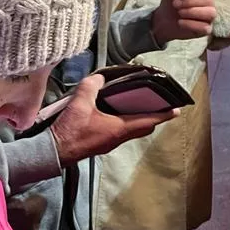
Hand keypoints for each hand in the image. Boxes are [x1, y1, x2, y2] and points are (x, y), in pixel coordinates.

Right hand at [50, 74, 178, 166]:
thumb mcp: (80, 102)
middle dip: (153, 117)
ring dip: (138, 120)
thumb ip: (91, 86)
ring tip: (139, 106)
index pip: (149, 120)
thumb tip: (99, 78)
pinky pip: (119, 132)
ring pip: (131, 131)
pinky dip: (124, 123)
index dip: (164, 115)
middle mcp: (118, 138)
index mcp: (120, 128)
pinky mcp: (100, 144)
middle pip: (143, 128)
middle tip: (158, 105)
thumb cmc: (70, 130)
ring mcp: (110, 143)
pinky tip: (115, 113)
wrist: (53, 151)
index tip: (176, 110)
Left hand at [152, 0, 216, 45]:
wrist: (164, 19)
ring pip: (211, 13)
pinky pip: (205, 27)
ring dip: (192, 12)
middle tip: (176, 4)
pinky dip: (191, 24)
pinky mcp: (206, 29)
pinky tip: (181, 22)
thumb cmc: (171, 3)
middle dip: (190, 2)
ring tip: (180, 12)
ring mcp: (209, 16)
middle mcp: (209, 2)